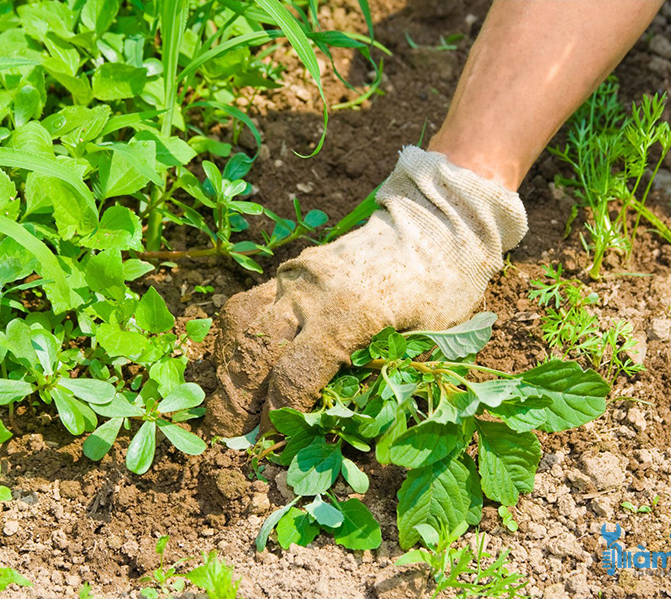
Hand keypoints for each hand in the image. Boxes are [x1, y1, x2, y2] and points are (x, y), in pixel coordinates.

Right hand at [203, 146, 527, 436]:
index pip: (295, 375)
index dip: (279, 416)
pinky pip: (248, 304)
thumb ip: (384, 380)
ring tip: (227, 404)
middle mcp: (312, 292)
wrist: (436, 224)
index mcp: (351, 314)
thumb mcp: (428, 341)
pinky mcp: (290, 269)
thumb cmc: (443, 289)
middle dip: (238, 401)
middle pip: (256, 352)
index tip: (273, 445)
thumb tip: (340, 430)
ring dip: (228, 369)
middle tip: (233, 436)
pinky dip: (235, 338)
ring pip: (241, 324)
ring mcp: (296, 277)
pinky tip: (236, 364)